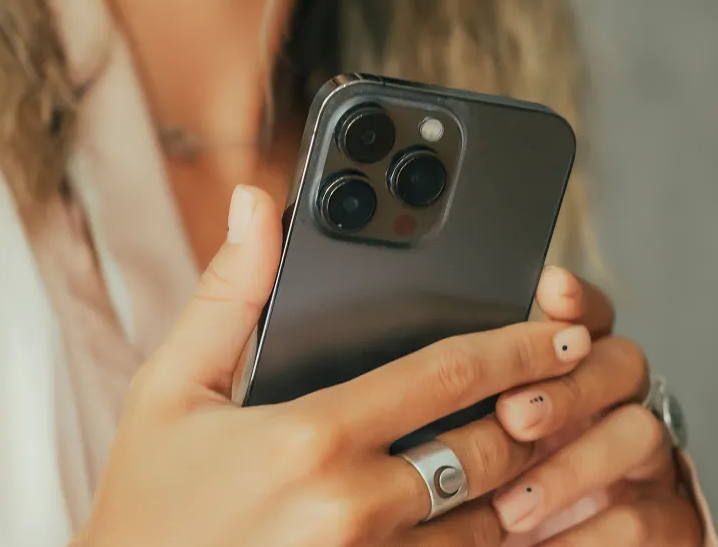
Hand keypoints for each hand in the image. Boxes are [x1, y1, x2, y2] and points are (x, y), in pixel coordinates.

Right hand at [75, 186, 595, 546]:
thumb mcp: (170, 392)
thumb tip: (260, 205)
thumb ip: (228, 296)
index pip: (449, 376)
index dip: (520, 346)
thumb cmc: (146, 506)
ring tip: (545, 455)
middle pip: (489, 450)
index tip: (563, 331)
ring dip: (524, 488)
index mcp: (310, 435)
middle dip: (540, 416)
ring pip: (488, 526)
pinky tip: (505, 521)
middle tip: (570, 390)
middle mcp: (352, 507)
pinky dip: (487, 546)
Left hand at [487, 267, 705, 545]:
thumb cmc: (496, 496)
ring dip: (573, 467)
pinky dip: (584, 537)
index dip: (578, 300)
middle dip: (568, 385)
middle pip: (622, 362)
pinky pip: (640, 520)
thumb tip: (408, 383)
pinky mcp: (670, 519)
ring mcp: (650, 461)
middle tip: (514, 417)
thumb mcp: (476, 447)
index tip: (553, 287)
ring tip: (511, 508)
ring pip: (638, 433)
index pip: (588, 318)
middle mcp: (621, 404)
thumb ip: (465, 406)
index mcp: (574, 374)